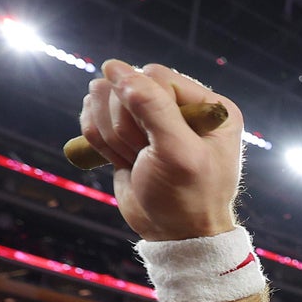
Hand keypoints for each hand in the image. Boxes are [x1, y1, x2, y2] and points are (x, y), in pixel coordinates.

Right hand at [78, 60, 242, 240]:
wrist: (175, 234)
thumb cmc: (188, 197)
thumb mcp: (177, 152)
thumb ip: (153, 107)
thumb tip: (114, 67)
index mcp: (209, 106)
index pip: (154, 75)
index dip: (143, 105)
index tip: (155, 142)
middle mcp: (182, 106)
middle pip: (126, 85)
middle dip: (127, 125)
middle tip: (146, 156)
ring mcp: (151, 117)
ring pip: (104, 96)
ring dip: (113, 134)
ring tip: (137, 160)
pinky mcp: (127, 131)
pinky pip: (92, 114)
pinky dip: (98, 139)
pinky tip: (121, 160)